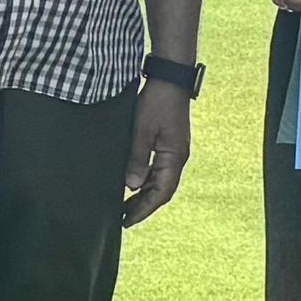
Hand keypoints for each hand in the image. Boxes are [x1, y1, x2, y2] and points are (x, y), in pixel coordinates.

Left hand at [121, 78, 192, 226]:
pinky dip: (145, 180)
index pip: (161, 193)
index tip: (127, 221)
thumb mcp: (142, 130)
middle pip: (161, 191)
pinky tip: (132, 183)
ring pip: (159, 181)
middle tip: (122, 218)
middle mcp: (178, 158)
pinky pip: (158, 170)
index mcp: (174, 157)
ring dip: (143, 194)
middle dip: (143, 206)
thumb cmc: (157, 102)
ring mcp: (175, 151)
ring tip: (123, 205)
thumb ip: (137, 159)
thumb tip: (131, 186)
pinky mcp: (169, 144)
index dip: (144, 209)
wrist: (170, 79)